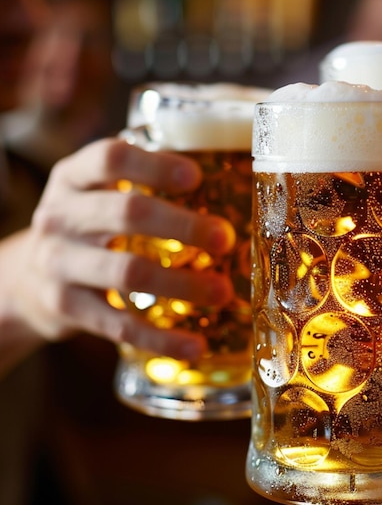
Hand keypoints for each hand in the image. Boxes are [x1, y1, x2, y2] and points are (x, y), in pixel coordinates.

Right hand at [1, 138, 235, 370]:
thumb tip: (230, 185)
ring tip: (223, 292)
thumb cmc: (87, 228)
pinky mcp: (65, 307)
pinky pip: (119, 325)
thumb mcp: (98, 194)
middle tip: (225, 239)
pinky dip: (160, 338)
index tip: (196, 177)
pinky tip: (195, 346)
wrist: (28, 279)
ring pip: (127, 272)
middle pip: (125, 213)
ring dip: (182, 284)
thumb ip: (143, 185)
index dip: (154, 166)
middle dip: (183, 226)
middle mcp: (60, 216)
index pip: (110, 159)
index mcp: (73, 177)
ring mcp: (58, 263)